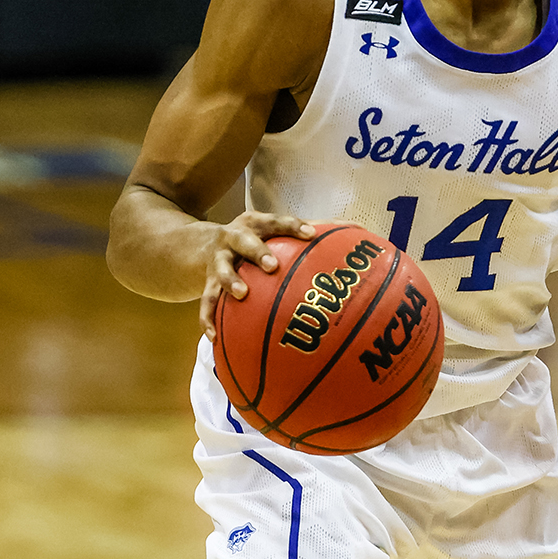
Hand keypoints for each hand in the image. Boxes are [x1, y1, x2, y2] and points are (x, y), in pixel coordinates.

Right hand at [199, 211, 314, 338]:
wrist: (201, 244)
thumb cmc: (255, 239)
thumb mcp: (276, 230)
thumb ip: (313, 229)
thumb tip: (357, 230)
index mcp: (256, 224)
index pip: (276, 222)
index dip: (292, 226)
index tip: (310, 234)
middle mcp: (234, 238)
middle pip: (245, 241)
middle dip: (258, 252)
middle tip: (273, 266)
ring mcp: (218, 259)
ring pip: (221, 269)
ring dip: (230, 280)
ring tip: (240, 294)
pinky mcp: (205, 281)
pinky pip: (206, 301)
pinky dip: (207, 318)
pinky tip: (214, 336)